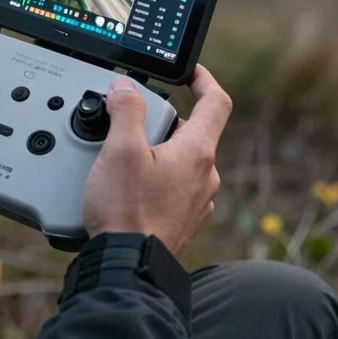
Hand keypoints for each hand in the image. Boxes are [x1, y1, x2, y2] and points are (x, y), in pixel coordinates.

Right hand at [82, 66, 230, 256]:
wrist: (128, 267)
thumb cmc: (127, 213)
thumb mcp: (121, 150)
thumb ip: (126, 110)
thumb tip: (126, 87)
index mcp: (196, 152)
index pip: (216, 102)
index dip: (204, 79)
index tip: (189, 71)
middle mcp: (204, 176)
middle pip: (190, 130)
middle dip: (159, 120)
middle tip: (127, 125)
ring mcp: (195, 200)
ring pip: (180, 159)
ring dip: (156, 150)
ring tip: (120, 159)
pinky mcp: (181, 219)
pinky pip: (173, 185)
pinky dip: (155, 176)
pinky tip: (128, 186)